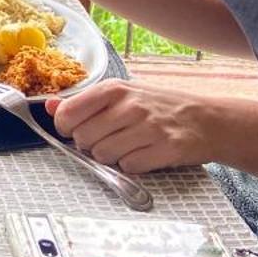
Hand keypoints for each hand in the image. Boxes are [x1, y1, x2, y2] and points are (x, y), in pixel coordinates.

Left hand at [47, 80, 214, 174]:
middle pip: (83, 139)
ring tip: (128, 146)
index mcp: (114, 88)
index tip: (76, 130)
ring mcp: (149, 127)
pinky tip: (145, 154)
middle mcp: (130, 105)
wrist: (208, 120)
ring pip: (104, 155)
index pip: (67, 114)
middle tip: (109, 139)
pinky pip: (130, 167)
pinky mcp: (165, 149)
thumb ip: (85, 102)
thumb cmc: (160, 106)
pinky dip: (134, 166)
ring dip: (112, 157)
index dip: (66, 128)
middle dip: (91, 145)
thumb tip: (49, 105)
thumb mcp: (123, 94)